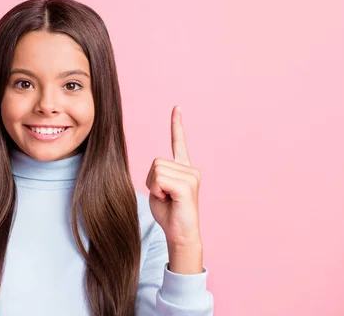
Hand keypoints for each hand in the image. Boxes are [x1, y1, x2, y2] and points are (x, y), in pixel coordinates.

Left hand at [146, 105, 201, 248]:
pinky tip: (169, 200)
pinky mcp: (188, 185)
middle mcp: (191, 170)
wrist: (180, 236)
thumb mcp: (157, 190)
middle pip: (155, 162)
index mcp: (184, 170)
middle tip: (164, 197)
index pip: (179, 143)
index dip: (176, 125)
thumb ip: (156, 175)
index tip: (177, 107)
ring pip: (156, 170)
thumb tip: (155, 170)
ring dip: (155, 187)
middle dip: (151, 181)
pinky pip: (160, 179)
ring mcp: (191, 176)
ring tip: (168, 199)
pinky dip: (158, 190)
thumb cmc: (168, 215)